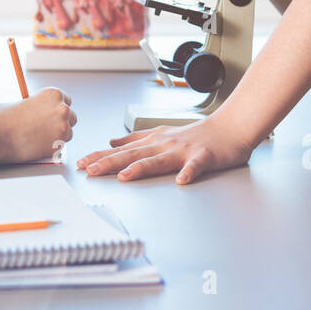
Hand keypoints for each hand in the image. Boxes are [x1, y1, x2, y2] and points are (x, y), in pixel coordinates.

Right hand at [0, 88, 76, 163]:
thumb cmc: (3, 118)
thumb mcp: (22, 102)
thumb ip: (37, 105)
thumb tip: (40, 112)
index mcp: (53, 94)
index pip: (66, 100)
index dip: (57, 108)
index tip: (51, 114)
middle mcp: (62, 110)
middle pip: (71, 117)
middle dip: (60, 122)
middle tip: (45, 128)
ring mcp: (62, 129)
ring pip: (68, 134)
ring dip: (57, 136)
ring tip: (38, 138)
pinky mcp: (58, 147)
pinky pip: (60, 148)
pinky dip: (51, 148)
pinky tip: (36, 146)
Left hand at [75, 116, 253, 183]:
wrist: (229, 128)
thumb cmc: (197, 134)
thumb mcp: (161, 133)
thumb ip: (136, 138)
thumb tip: (112, 141)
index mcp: (154, 141)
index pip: (122, 150)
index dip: (101, 156)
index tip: (81, 163)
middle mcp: (164, 144)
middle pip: (133, 155)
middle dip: (110, 162)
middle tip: (90, 170)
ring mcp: (183, 150)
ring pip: (158, 159)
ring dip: (141, 167)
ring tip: (123, 176)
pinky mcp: (203, 157)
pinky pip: (195, 166)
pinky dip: (188, 172)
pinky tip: (181, 181)